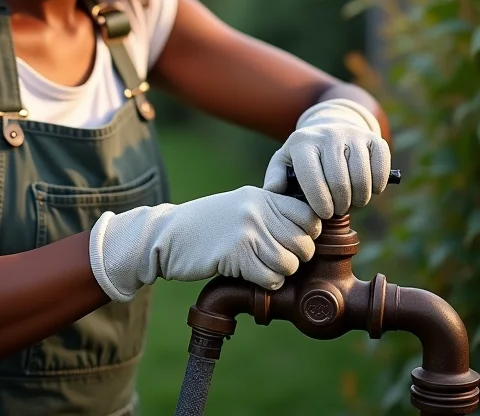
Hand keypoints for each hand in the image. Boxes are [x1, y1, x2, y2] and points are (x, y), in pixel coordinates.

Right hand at [89, 186, 321, 301]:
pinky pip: (271, 279)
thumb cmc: (207, 225)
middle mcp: (258, 210)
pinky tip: (249, 275)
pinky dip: (265, 283)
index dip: (307, 234)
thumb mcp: (240, 205)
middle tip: (273, 260)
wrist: (169, 235)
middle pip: (304, 244)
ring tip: (260, 267)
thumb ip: (270, 212)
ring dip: (278, 273)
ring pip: (289, 264)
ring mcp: (247, 231)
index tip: (291, 242)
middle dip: (295, 259)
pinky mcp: (237, 254)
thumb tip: (311, 231)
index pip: (309, 216)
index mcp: (261, 196)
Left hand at [263, 98, 390, 218]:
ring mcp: (352, 134)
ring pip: (361, 177)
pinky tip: (369, 190)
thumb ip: (275, 177)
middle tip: (338, 210)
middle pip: (339, 181)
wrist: (330, 129)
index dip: (319, 202)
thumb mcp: (285, 161)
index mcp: (302, 142)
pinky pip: (381, 167)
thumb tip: (272, 190)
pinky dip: (377, 185)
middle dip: (340, 204)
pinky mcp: (373, 138)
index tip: (323, 214)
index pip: (311, 177)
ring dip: (359, 199)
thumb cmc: (305, 155)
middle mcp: (327, 134)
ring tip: (352, 202)